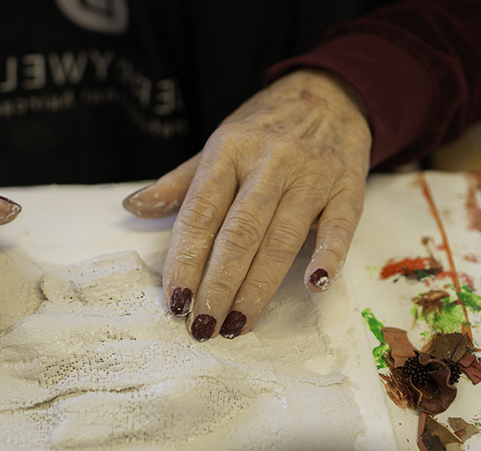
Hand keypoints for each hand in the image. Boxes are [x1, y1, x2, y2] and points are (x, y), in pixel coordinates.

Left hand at [123, 69, 370, 340]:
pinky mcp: (347, 188)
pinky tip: (313, 286)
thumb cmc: (266, 127)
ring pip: (281, 239)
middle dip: (218, 286)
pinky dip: (327, 256)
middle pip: (238, 234)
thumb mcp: (218, 144)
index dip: (185, 260)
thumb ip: (179, 184)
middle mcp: (268, 164)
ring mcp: (311, 176)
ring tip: (238, 323)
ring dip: (258, 287)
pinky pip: (338, 226)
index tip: (175, 300)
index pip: (200, 214)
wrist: (332, 94)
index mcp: (228, 152)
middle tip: (203, 325)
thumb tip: (132, 208)